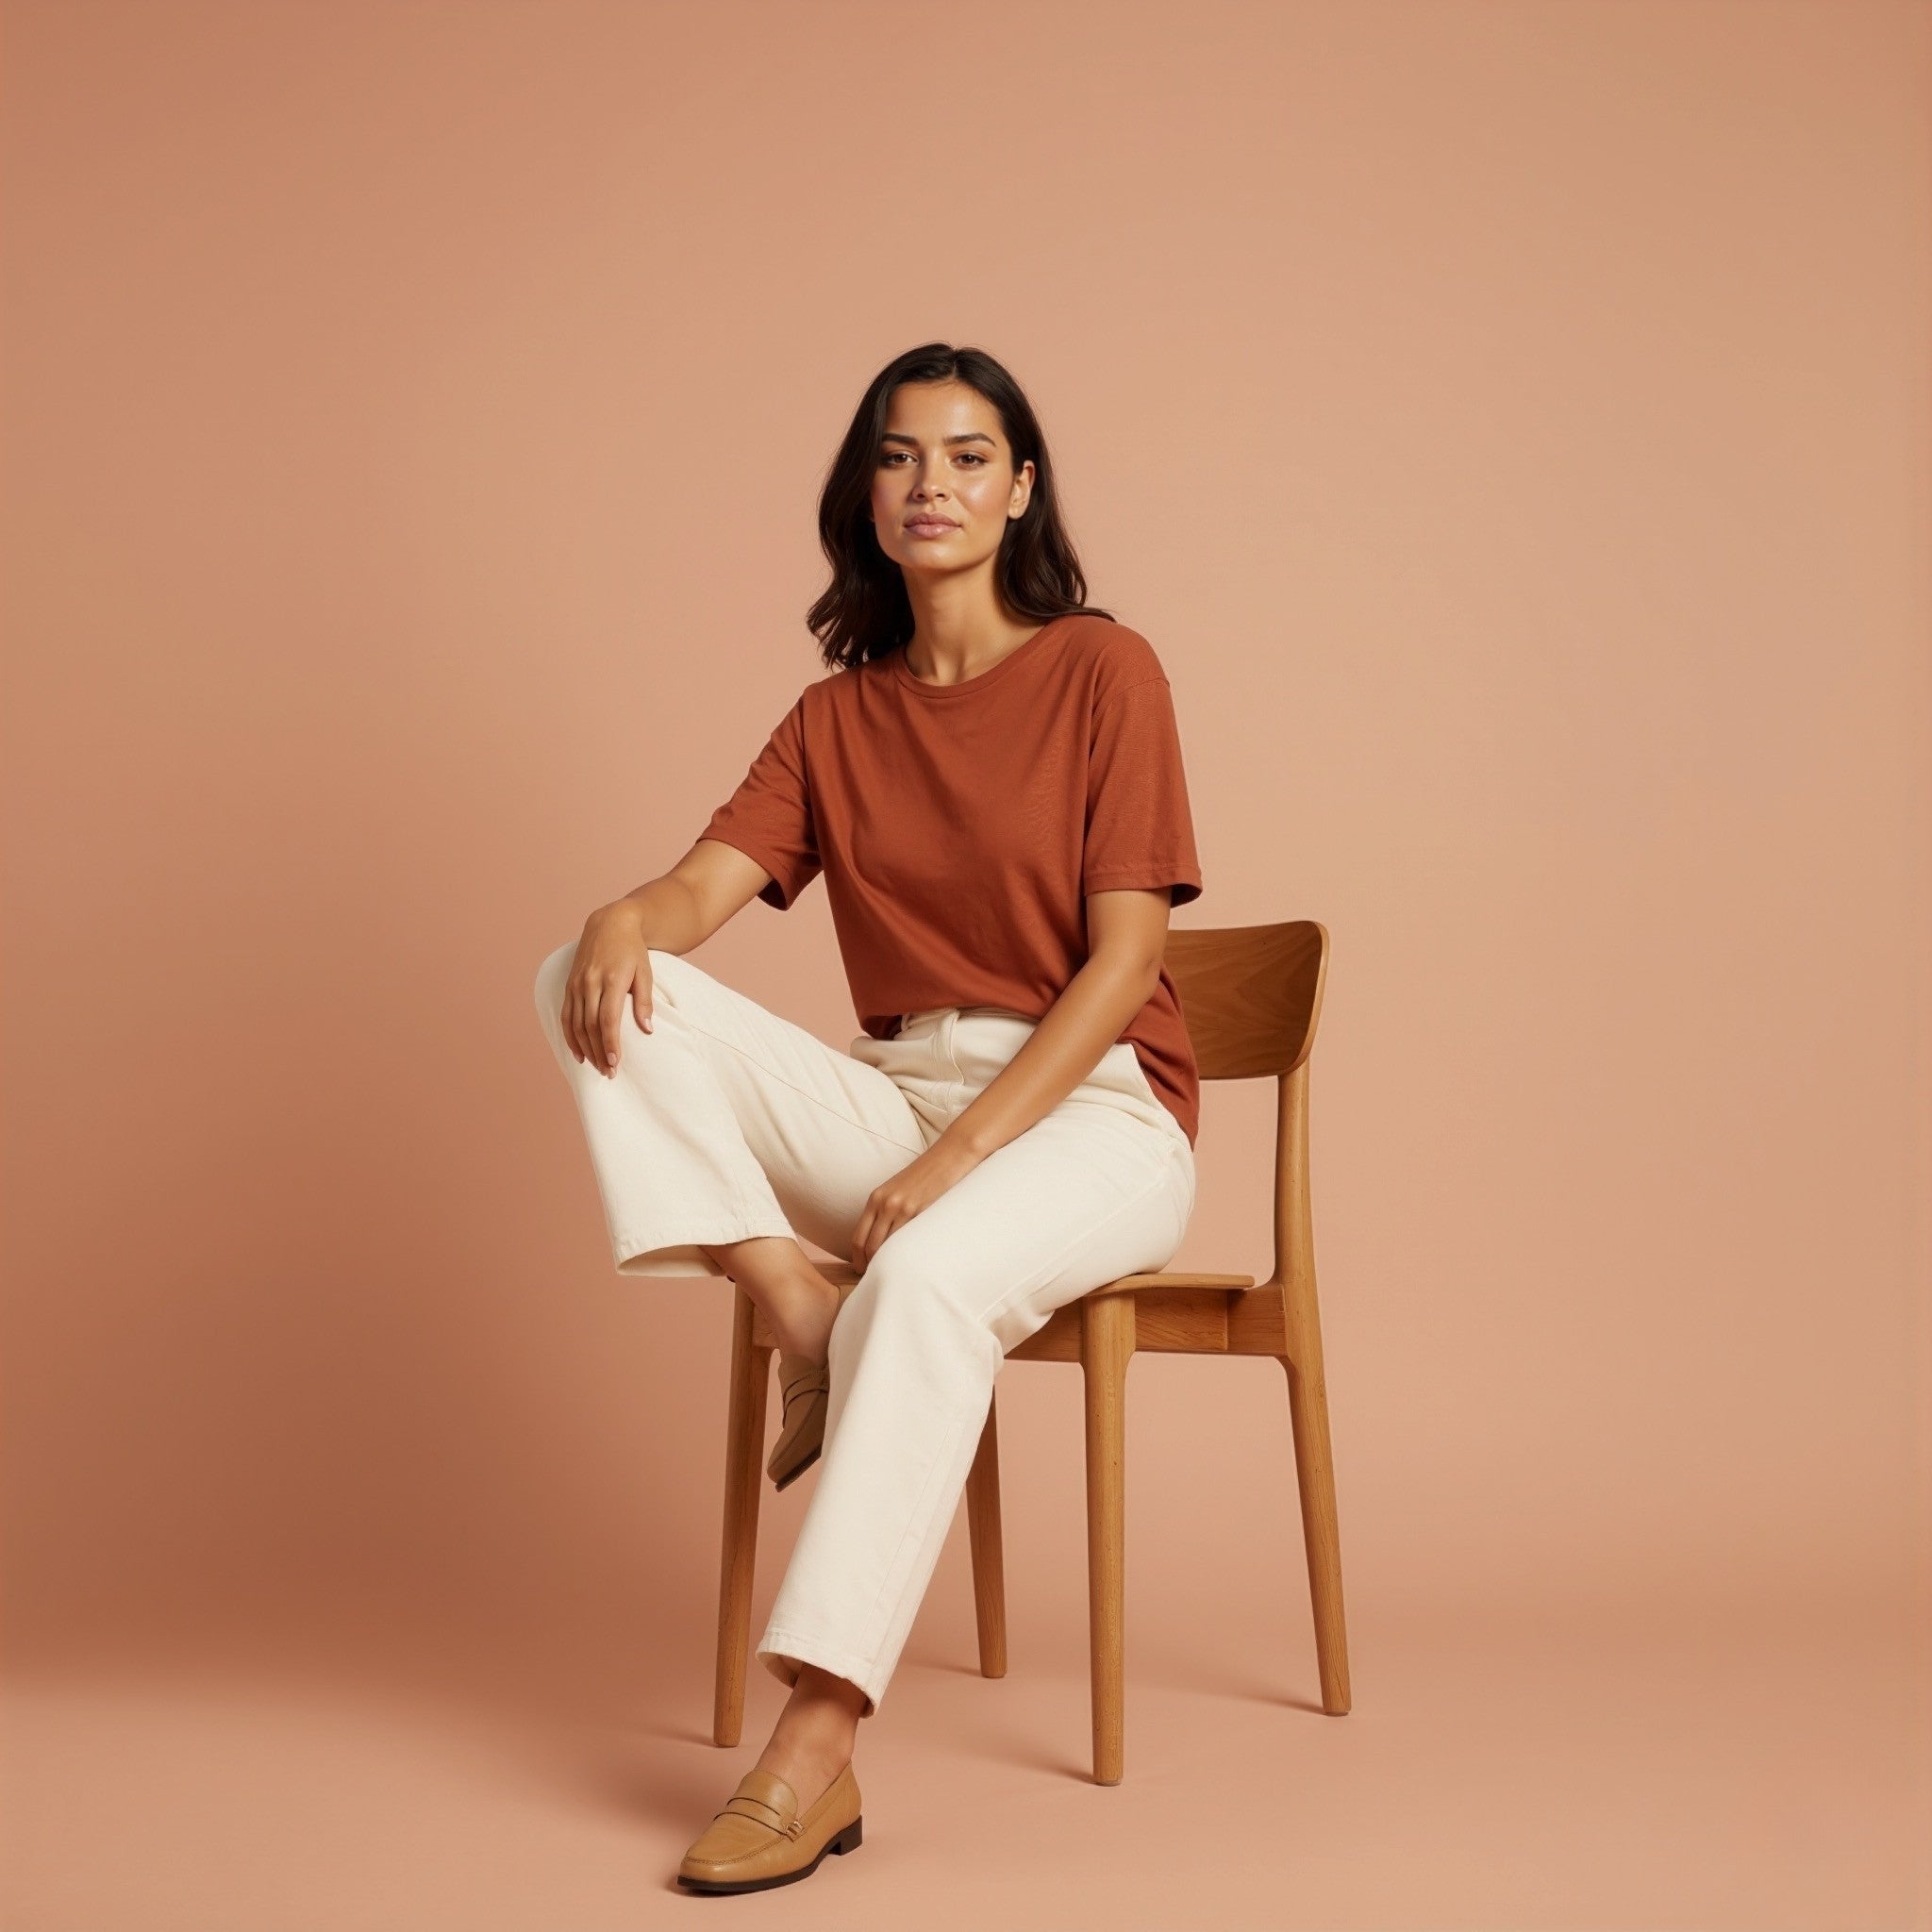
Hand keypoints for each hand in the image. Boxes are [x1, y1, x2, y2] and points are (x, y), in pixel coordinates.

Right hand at [562, 899, 655, 1076]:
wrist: (610, 924)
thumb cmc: (632, 950)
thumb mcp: (645, 972)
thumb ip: (644, 1001)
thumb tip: (647, 1030)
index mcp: (612, 979)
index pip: (608, 1018)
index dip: (610, 1042)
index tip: (615, 1062)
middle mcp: (590, 982)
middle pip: (590, 1025)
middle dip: (599, 1051)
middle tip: (609, 1072)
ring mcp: (576, 983)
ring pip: (576, 1023)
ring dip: (585, 1048)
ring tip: (596, 1067)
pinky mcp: (569, 985)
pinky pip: (566, 1016)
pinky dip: (570, 1036)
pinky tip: (579, 1053)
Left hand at [848, 1134, 985, 1270]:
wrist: (951, 1154)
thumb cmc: (929, 1173)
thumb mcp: (900, 1189)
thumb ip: (889, 1210)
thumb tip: (885, 1238)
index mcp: (877, 1198)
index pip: (858, 1238)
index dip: (858, 1260)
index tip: (863, 1271)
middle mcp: (884, 1203)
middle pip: (868, 1247)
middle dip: (869, 1267)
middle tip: (876, 1281)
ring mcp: (901, 1208)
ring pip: (885, 1247)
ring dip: (886, 1265)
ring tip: (893, 1277)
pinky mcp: (920, 1210)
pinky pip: (906, 1240)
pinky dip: (905, 1255)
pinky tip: (911, 1263)